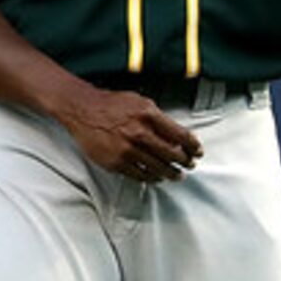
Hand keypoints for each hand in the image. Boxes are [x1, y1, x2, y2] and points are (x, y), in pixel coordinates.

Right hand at [59, 89, 202, 183]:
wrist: (83, 110)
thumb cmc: (112, 104)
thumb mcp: (140, 102)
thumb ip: (158, 118)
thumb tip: (176, 134)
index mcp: (149, 114)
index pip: (180, 135)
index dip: (192, 146)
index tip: (197, 151)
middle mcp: (140, 132)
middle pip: (172, 154)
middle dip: (185, 161)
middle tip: (190, 165)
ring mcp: (128, 149)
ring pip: (158, 167)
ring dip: (171, 173)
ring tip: (177, 175)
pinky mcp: (117, 162)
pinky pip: (140, 175)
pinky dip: (152, 178)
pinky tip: (157, 178)